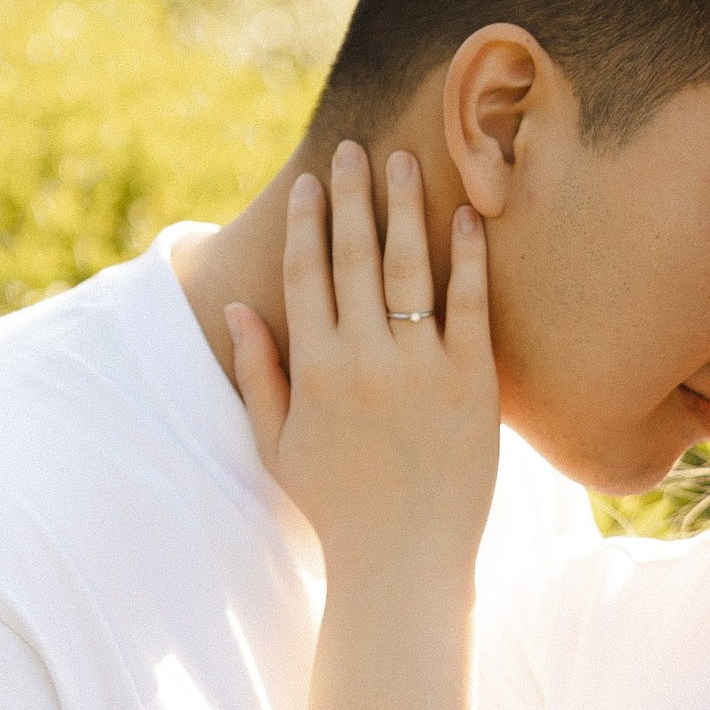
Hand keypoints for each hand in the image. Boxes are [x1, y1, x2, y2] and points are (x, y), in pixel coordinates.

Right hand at [227, 145, 499, 580]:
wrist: (405, 560)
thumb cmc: (336, 506)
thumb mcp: (276, 444)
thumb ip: (258, 372)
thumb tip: (238, 308)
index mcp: (314, 368)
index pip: (305, 273)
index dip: (305, 220)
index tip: (308, 181)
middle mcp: (363, 357)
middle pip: (354, 256)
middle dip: (350, 195)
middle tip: (352, 149)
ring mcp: (420, 366)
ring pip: (409, 266)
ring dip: (404, 208)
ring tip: (405, 162)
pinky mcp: (471, 381)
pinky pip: (469, 304)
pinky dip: (468, 256)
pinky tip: (466, 217)